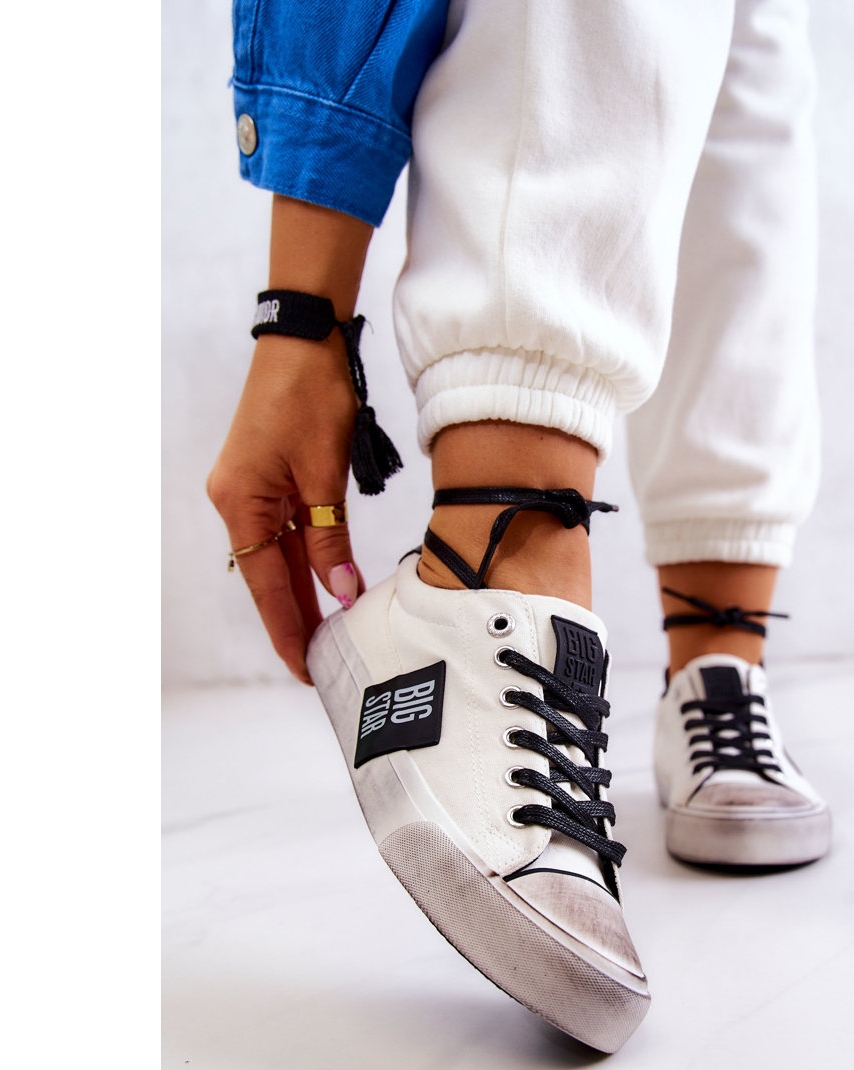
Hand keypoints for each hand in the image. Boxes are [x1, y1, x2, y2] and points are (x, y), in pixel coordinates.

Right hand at [208, 333, 365, 683]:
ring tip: (324, 636)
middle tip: (317, 665)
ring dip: (302, 594)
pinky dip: (305, 561)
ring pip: (279, 557)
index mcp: (241, 502)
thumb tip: (339, 592)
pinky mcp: (268, 479)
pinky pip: (286, 532)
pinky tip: (323, 586)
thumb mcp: (323, 473)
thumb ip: (329, 538)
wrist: (303, 342)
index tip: (303, 666)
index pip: (266, 583)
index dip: (287, 627)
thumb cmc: (309, 396)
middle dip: (293, 621)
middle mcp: (237, 501)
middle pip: (268, 576)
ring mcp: (250, 491)